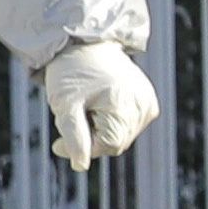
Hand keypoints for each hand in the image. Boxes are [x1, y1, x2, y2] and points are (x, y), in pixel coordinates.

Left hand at [39, 39, 155, 169]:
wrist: (86, 42)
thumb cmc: (72, 72)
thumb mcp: (65, 105)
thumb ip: (74, 138)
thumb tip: (81, 166)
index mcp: (124, 105)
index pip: (107, 146)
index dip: (82, 147)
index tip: (58, 142)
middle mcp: (143, 106)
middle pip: (116, 143)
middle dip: (92, 137)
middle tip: (74, 116)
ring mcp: (149, 103)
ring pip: (121, 137)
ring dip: (101, 131)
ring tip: (88, 106)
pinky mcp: (148, 101)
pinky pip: (129, 125)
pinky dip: (111, 122)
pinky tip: (100, 105)